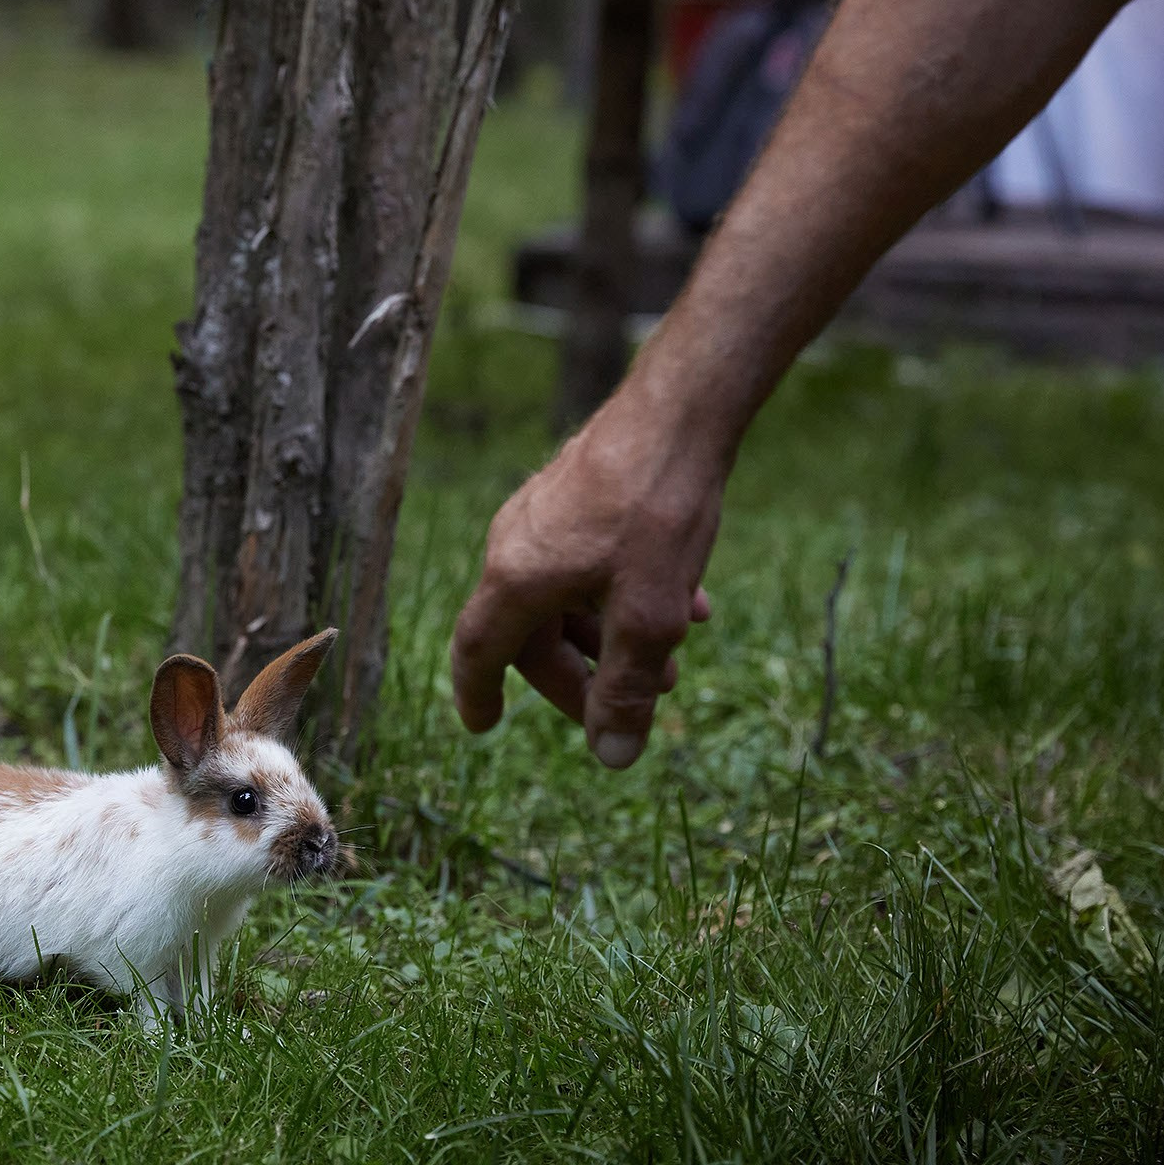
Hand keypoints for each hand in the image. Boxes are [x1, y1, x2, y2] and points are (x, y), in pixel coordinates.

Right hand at [451, 384, 725, 767]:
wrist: (682, 408)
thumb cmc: (657, 511)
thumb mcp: (650, 617)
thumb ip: (629, 689)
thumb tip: (613, 756)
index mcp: (516, 578)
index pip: (478, 651)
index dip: (478, 693)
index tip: (483, 725)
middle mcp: (515, 544)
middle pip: (530, 632)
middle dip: (582, 676)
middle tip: (635, 704)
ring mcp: (544, 514)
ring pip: (564, 597)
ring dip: (611, 637)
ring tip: (674, 659)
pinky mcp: (576, 492)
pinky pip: (585, 562)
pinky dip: (622, 594)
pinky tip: (686, 602)